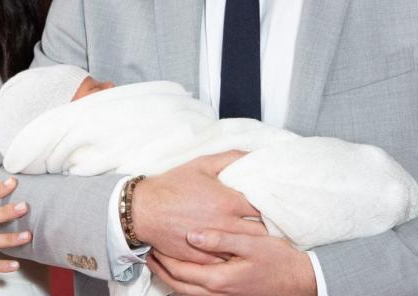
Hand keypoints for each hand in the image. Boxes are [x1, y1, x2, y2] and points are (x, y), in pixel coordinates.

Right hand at [132, 151, 265, 262]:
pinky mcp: (203, 258)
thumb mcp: (202, 164)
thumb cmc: (172, 186)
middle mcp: (225, 225)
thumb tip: (253, 155)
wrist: (144, 210)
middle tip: (269, 222)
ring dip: (252, 243)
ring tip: (256, 237)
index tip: (273, 204)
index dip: (271, 205)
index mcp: (228, 202)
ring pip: (245, 249)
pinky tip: (236, 250)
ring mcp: (215, 244)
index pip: (264, 207)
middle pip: (260, 231)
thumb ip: (231, 158)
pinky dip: (233, 255)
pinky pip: (227, 261)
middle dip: (267, 226)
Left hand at [148, 230, 316, 295]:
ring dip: (171, 278)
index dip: (164, 258)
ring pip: (186, 293)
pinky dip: (185, 284)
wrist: (299, 281)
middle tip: (148, 253)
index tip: (152, 243)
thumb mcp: (251, 243)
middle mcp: (218, 293)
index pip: (180, 271)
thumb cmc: (278, 259)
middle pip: (178, 285)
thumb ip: (221, 239)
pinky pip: (198, 294)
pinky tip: (184, 272)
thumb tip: (192, 235)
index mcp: (219, 279)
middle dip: (161, 270)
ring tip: (160, 261)